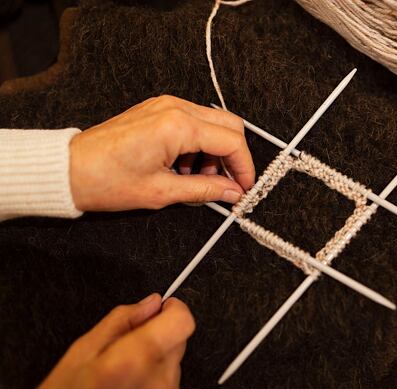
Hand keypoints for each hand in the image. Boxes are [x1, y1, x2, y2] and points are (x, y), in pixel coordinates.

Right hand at [30, 294, 194, 388]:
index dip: (172, 309)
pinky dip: (155, 379)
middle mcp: (158, 382)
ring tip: (124, 375)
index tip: (161, 308)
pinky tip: (129, 387)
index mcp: (135, 360)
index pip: (181, 321)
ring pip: (174, 361)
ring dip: (155, 360)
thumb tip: (151, 304)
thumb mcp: (82, 351)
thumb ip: (122, 320)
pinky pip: (170, 381)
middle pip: (178, 340)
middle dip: (158, 336)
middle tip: (128, 349)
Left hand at [69, 95, 255, 210]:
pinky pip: (193, 122)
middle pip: (229, 125)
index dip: (245, 167)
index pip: (232, 141)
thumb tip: (233, 193)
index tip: (246, 188)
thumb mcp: (162, 192)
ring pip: (213, 123)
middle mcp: (175, 108)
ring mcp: (165, 105)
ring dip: (215, 152)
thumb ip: (206, 190)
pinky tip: (184, 167)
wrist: (69, 170)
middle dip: (234, 157)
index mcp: (178, 125)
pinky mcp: (157, 110)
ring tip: (199, 179)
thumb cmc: (106, 180)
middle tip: (230, 185)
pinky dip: (198, 144)